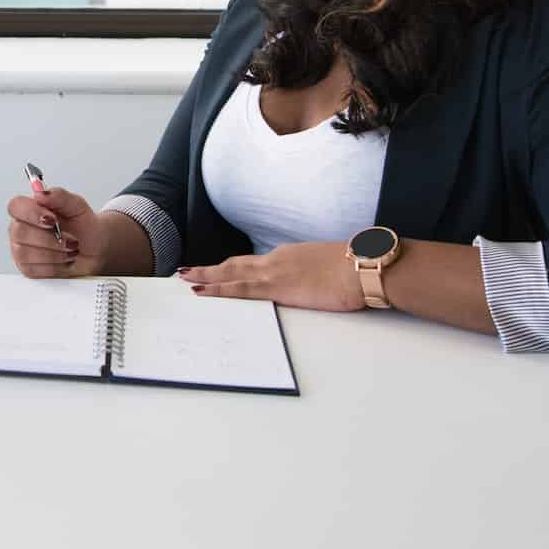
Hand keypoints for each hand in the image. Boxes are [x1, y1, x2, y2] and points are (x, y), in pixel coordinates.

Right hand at [5, 186, 101, 276]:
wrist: (95, 249)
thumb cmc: (83, 227)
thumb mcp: (77, 206)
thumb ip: (59, 196)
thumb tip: (41, 193)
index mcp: (30, 209)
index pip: (16, 206)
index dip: (31, 213)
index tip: (52, 219)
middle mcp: (22, 228)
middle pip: (19, 232)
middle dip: (49, 238)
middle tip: (70, 239)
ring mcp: (22, 249)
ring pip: (25, 253)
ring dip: (54, 253)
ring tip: (71, 250)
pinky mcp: (28, 268)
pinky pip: (33, 269)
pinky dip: (54, 266)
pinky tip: (64, 260)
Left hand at [178, 241, 364, 310]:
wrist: (363, 266)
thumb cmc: (353, 269)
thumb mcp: (326, 269)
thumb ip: (311, 273)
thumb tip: (309, 281)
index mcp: (287, 256)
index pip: (252, 263)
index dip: (231, 267)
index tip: (216, 270)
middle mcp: (275, 260)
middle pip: (234, 264)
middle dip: (209, 269)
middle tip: (186, 271)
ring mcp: (274, 273)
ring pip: (230, 274)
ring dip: (205, 277)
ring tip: (185, 279)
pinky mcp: (277, 288)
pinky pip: (239, 289)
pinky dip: (217, 289)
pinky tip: (202, 291)